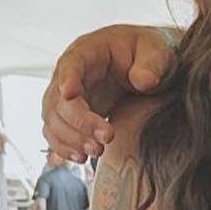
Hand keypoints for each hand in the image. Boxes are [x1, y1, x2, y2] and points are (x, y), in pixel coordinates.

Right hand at [42, 26, 174, 161]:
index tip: (70, 94)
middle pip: (58, 98)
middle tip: (106, 138)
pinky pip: (55, 133)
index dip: (67, 78)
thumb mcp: (157, 51)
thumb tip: (143, 81)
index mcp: (88, 51)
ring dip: (71, 139)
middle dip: (79, 121)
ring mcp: (67, 97)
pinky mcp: (71, 116)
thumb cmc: (149, 52)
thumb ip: (152, 63)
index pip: (70, 63)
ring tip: (97, 152)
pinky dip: (63, 147)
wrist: (147, 66)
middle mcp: (69, 74)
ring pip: (53, 119)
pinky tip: (80, 159)